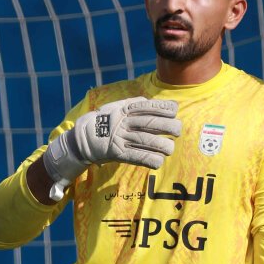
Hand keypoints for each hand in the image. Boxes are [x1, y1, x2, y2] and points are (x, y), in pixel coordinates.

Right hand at [43, 97, 181, 198]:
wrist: (84, 136)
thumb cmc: (107, 121)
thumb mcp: (119, 106)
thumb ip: (136, 103)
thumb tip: (155, 102)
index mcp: (125, 109)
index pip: (148, 106)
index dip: (163, 108)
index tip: (175, 110)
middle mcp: (124, 122)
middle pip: (151, 123)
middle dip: (168, 126)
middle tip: (178, 130)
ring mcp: (121, 137)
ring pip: (146, 140)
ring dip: (162, 145)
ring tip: (170, 148)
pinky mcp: (118, 153)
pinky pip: (137, 156)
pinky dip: (150, 159)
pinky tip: (159, 161)